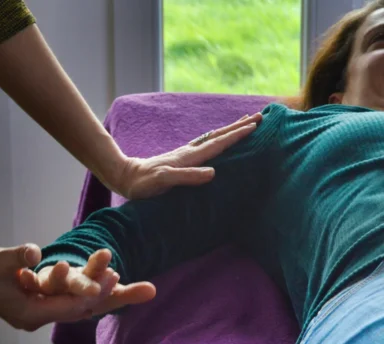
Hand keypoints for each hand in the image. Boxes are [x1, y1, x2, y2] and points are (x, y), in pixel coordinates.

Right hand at [0, 244, 153, 331]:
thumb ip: (16, 258)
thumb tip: (34, 253)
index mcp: (28, 313)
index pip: (68, 306)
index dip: (92, 293)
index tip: (117, 279)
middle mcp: (37, 318)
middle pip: (83, 311)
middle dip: (115, 299)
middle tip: (149, 290)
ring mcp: (39, 314)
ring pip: (81, 307)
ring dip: (108, 297)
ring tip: (140, 287)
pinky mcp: (39, 306)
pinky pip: (72, 302)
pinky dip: (91, 295)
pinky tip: (113, 287)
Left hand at [105, 113, 262, 199]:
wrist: (126, 177)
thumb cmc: (143, 183)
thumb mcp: (163, 181)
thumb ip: (186, 177)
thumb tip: (213, 172)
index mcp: (189, 157)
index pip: (217, 144)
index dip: (236, 135)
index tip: (255, 126)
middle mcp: (189, 152)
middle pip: (219, 135)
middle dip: (239, 126)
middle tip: (261, 115)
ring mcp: (185, 154)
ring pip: (213, 137)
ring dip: (230, 129)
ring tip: (245, 121)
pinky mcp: (181, 159)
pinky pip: (206, 145)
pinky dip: (218, 138)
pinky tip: (219, 139)